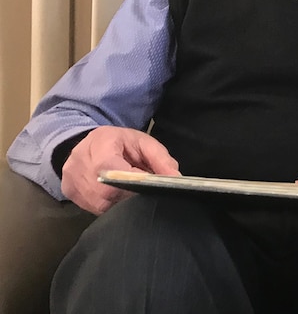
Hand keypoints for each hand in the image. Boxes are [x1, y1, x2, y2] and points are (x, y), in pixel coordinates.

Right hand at [61, 126, 179, 214]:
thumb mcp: (144, 143)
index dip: (130, 182)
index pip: (110, 168)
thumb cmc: (120, 142)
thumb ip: (161, 160)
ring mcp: (70, 178)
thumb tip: (176, 179)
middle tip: (142, 195)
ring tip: (130, 196)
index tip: (146, 189)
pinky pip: (91, 208)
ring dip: (118, 203)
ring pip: (98, 203)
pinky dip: (108, 206)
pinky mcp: (69, 192)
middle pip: (105, 191)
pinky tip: (117, 199)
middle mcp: (79, 161)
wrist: (90, 143)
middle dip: (128, 196)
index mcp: (100, 143)